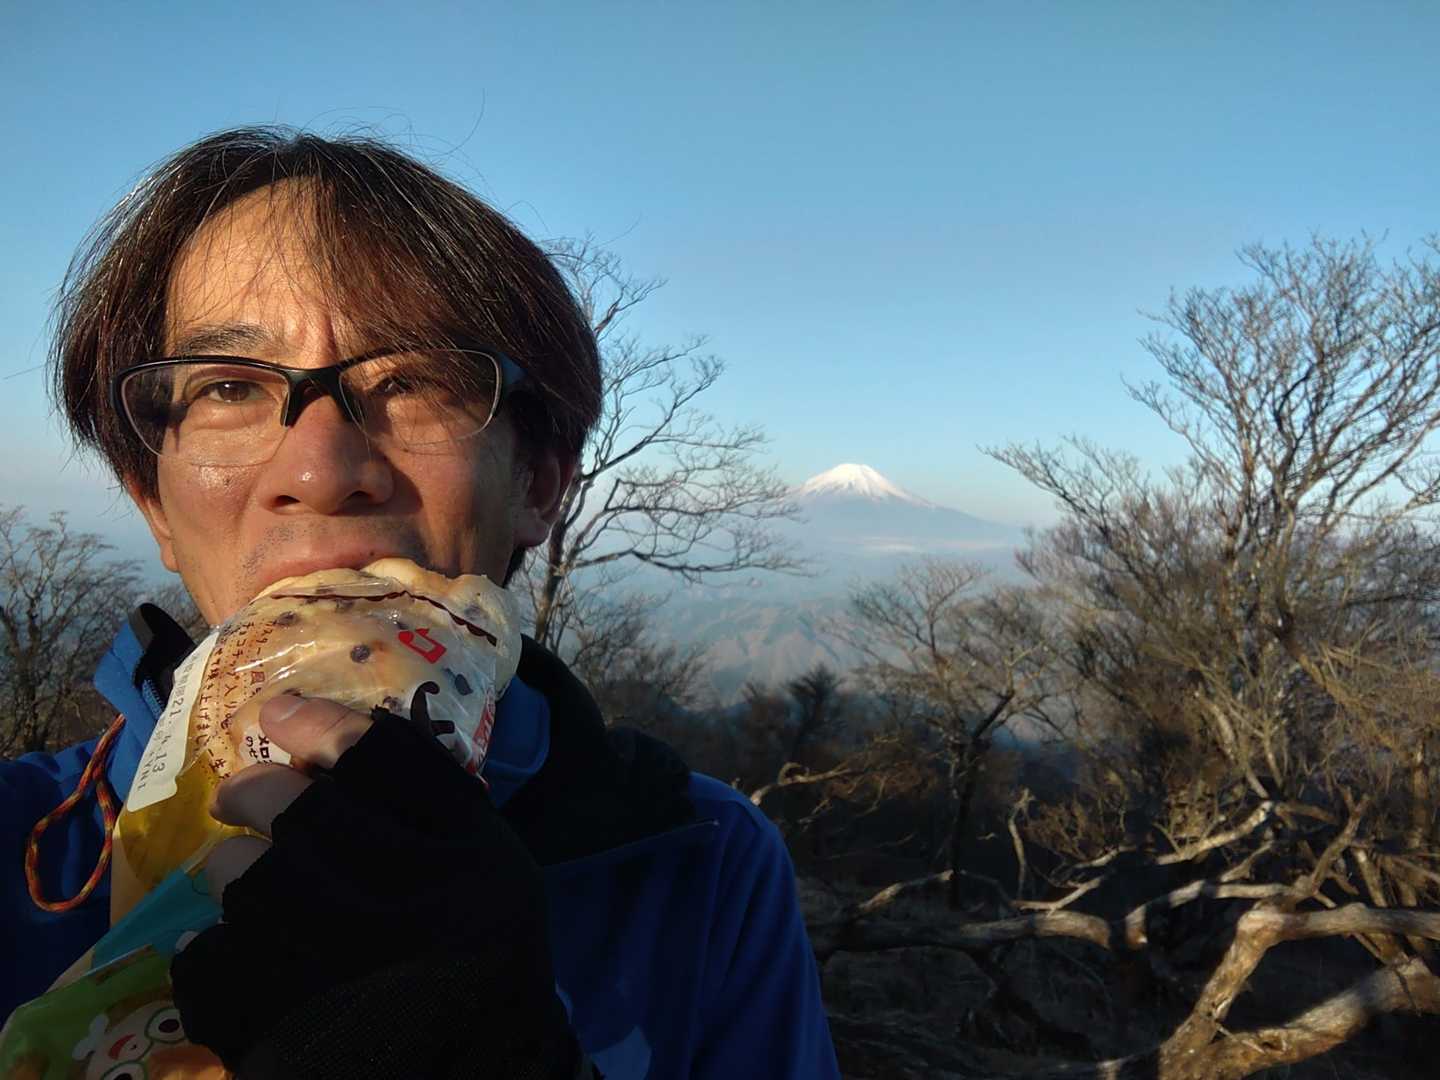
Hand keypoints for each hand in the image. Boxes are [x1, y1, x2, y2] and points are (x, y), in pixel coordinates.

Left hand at [170, 695, 577, 1077]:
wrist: (477, 1072)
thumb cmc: (478, 954)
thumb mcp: (485, 866)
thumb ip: (428, 807)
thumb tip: (316, 738)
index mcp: (472, 857)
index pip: (384, 759)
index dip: (317, 725)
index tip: (275, 714)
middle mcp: (417, 904)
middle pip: (304, 810)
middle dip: (255, 792)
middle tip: (238, 796)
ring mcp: (351, 970)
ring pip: (247, 880)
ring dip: (233, 871)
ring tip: (242, 882)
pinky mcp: (293, 1032)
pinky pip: (212, 961)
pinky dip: (210, 950)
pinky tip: (232, 953)